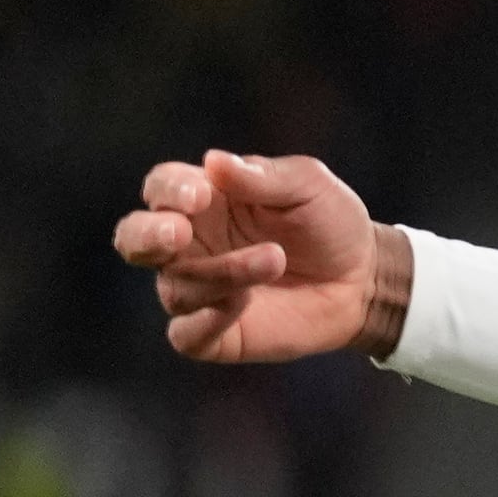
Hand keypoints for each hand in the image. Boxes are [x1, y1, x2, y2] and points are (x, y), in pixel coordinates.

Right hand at [110, 151, 404, 361]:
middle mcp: (187, 245)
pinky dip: (205, 322)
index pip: (160, 187)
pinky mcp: (212, 333)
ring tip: (275, 259)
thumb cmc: (329, 222)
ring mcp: (195, 289)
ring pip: (175, 286)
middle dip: (145, 237)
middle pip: (133, 239)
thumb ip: (262, 176)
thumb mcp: (309, 187)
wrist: (364, 278)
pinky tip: (240, 305)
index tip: (200, 195)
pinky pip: (185, 334)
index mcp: (203, 199)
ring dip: (222, 273)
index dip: (169, 190)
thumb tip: (213, 161)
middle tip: (177, 235)